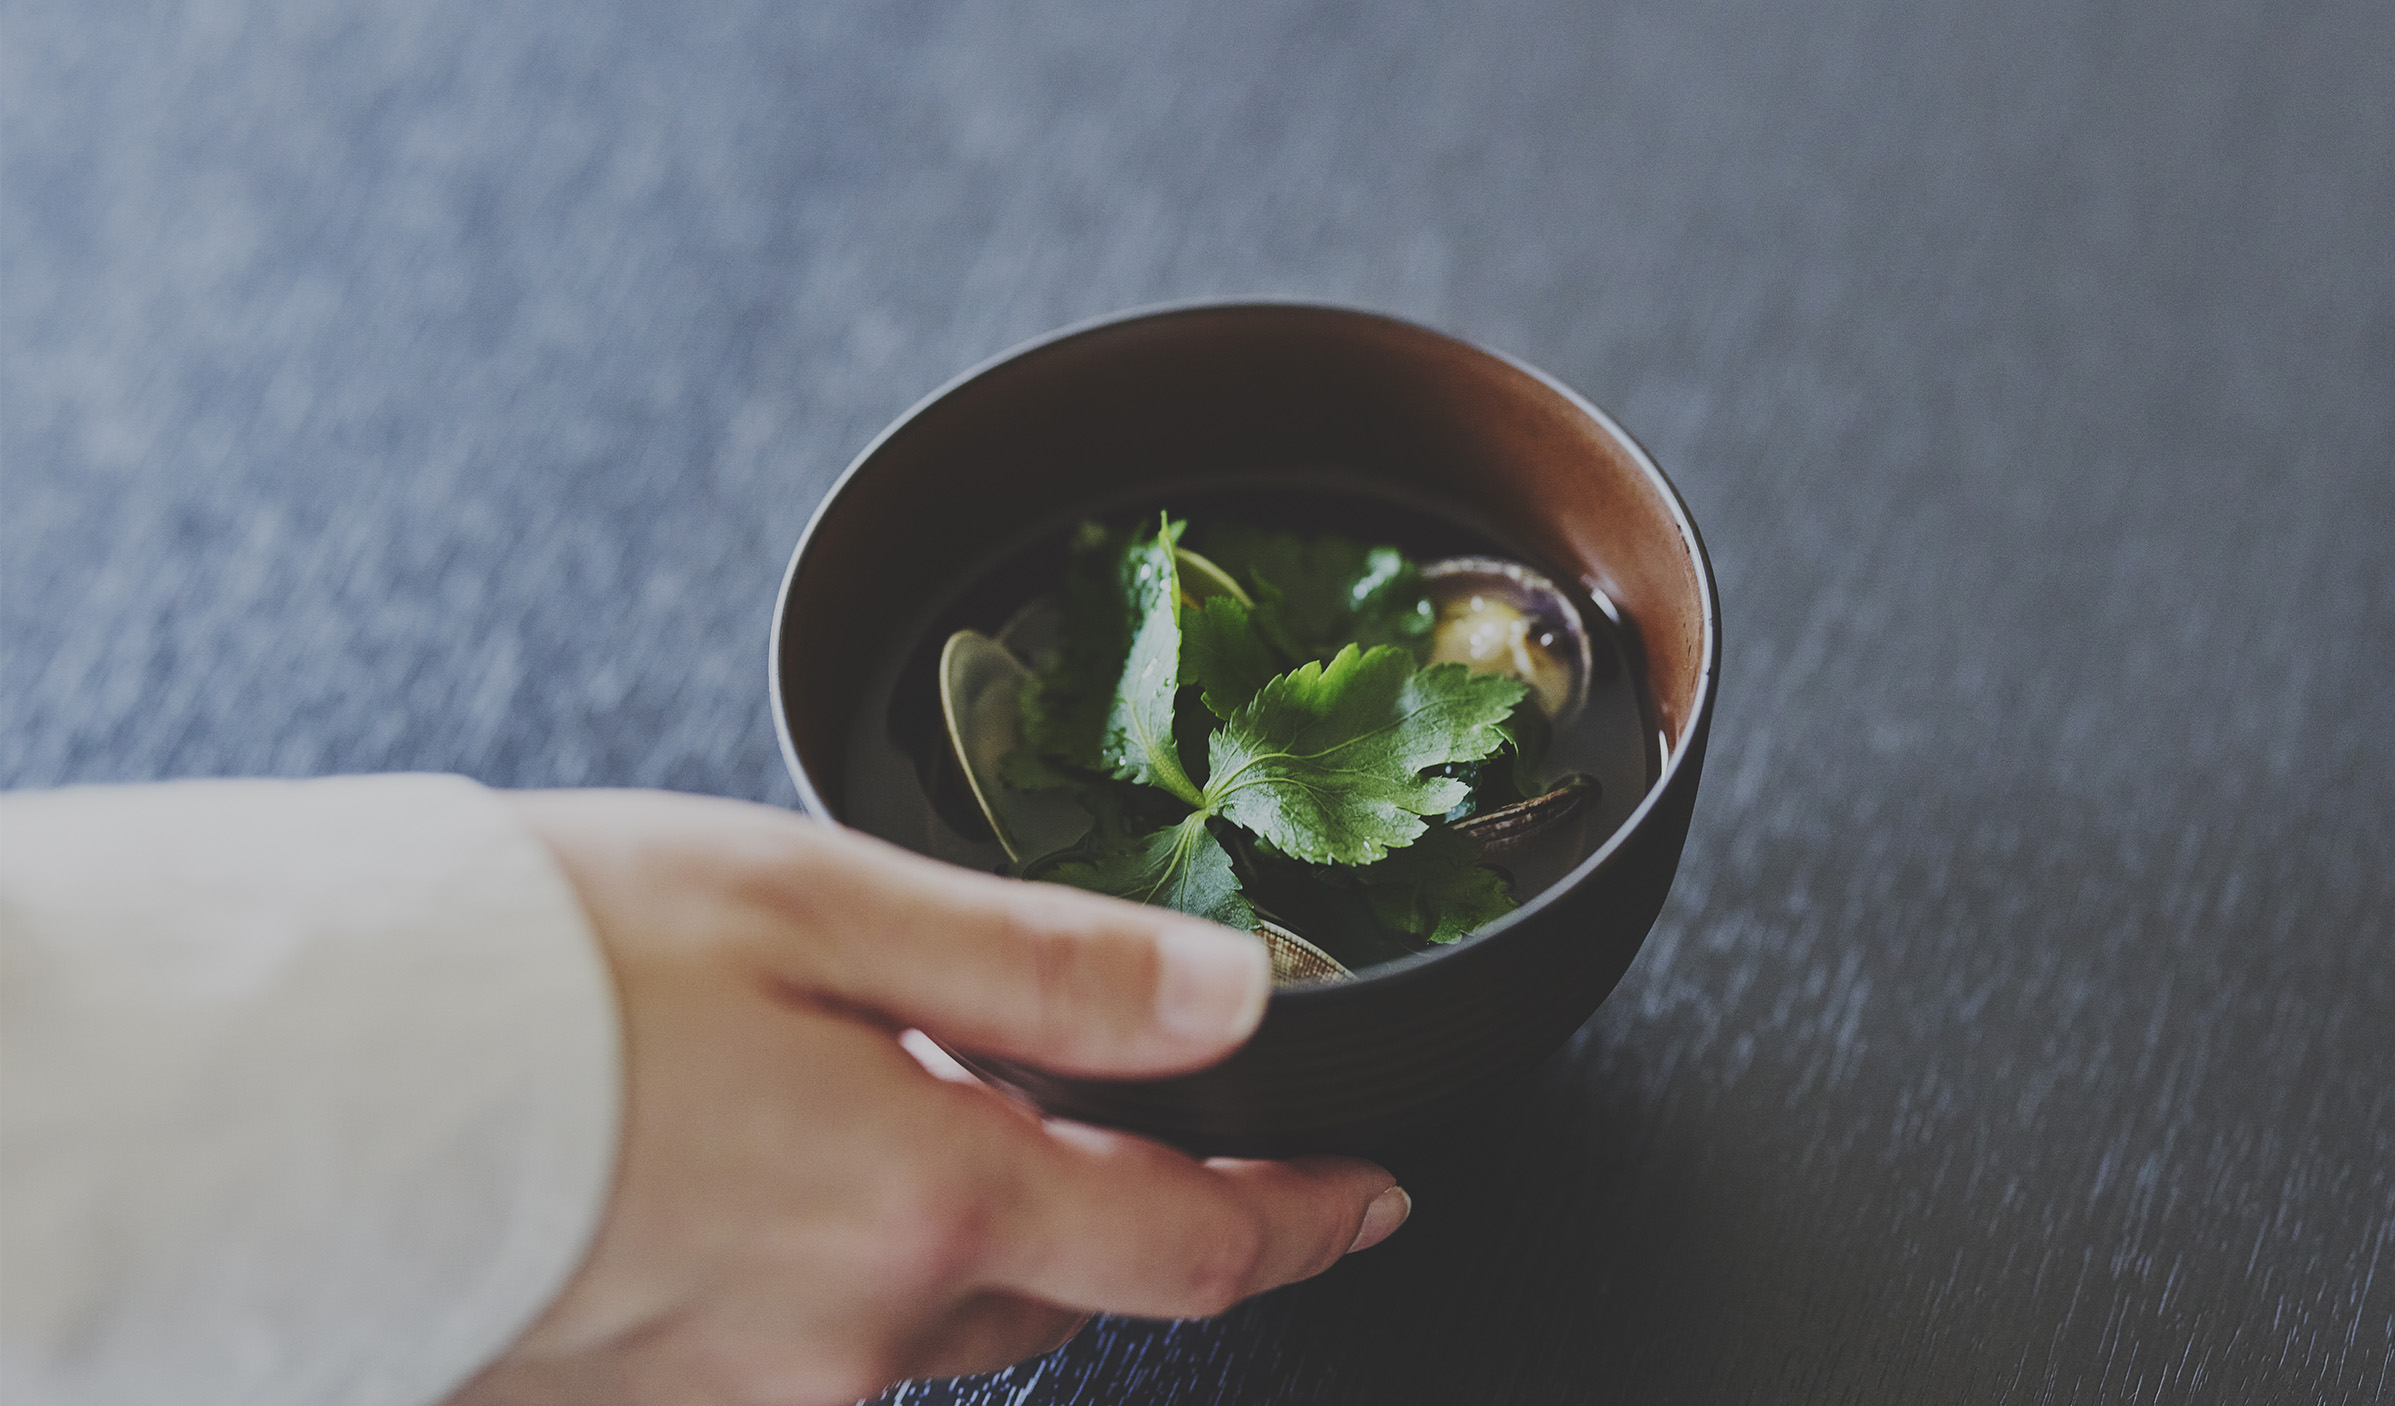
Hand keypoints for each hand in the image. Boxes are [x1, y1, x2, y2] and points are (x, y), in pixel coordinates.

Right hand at [449, 791, 1407, 1404]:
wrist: (279, 1095)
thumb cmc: (532, 974)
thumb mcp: (817, 905)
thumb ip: (1043, 967)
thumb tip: (1230, 1000)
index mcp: (923, 1202)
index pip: (1188, 1245)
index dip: (1302, 1220)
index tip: (1363, 1195)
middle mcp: (848, 1341)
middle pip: (1050, 1286)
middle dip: (1096, 1206)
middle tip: (1073, 1103)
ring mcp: (738, 1400)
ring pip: (914, 1320)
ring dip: (938, 1224)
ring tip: (870, 1103)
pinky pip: (786, 1349)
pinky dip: (811, 1265)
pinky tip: (737, 1173)